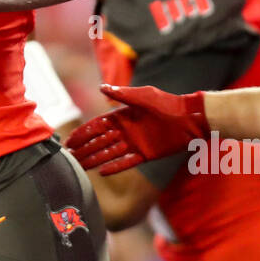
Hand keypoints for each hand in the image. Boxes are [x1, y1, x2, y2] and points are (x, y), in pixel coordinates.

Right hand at [65, 85, 207, 173]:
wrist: (190, 119)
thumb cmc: (167, 103)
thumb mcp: (144, 97)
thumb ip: (123, 94)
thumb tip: (102, 88)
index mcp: (122, 116)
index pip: (97, 126)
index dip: (83, 133)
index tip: (70, 141)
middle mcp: (126, 130)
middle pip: (100, 141)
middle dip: (84, 148)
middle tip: (69, 157)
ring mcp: (135, 143)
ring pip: (109, 153)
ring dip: (94, 159)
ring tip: (80, 166)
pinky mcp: (145, 155)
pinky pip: (126, 162)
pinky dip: (114, 167)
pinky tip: (101, 172)